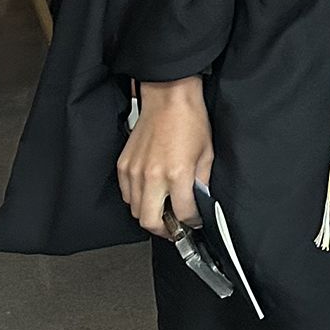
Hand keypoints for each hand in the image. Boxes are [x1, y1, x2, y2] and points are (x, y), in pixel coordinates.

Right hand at [118, 77, 213, 239]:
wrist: (168, 98)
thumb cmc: (189, 120)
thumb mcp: (206, 154)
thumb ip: (202, 182)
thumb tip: (200, 201)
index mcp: (177, 174)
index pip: (183, 214)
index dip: (192, 222)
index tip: (195, 222)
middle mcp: (152, 176)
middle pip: (151, 222)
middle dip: (165, 230)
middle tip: (175, 228)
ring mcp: (134, 172)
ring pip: (135, 211)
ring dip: (150, 215)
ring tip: (163, 210)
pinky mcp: (123, 166)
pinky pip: (126, 194)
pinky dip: (137, 200)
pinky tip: (150, 193)